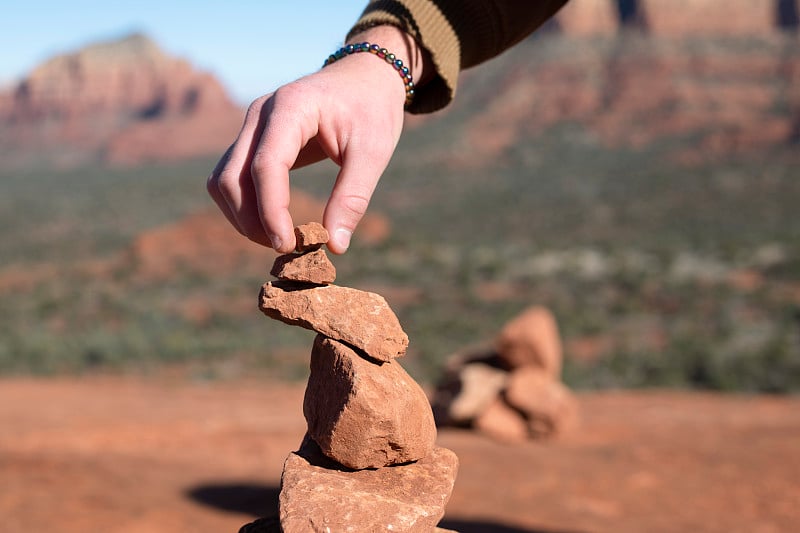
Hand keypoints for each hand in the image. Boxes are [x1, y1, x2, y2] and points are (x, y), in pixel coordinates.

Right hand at [206, 26, 426, 253]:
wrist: (365, 77)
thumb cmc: (372, 109)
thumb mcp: (373, 152)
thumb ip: (353, 197)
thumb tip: (334, 246)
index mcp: (291, 107)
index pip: (266, 166)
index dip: (272, 211)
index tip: (288, 246)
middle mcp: (261, 113)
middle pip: (232, 176)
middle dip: (253, 221)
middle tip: (288, 248)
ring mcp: (252, 125)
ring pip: (223, 180)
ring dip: (243, 217)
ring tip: (281, 239)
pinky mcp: (252, 139)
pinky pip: (232, 177)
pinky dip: (244, 205)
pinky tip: (273, 223)